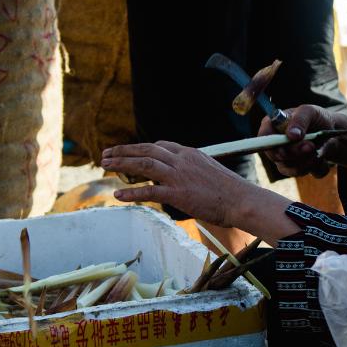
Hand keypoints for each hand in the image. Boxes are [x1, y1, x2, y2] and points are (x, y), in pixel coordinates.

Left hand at [100, 141, 254, 227]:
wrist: (241, 200)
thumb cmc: (230, 190)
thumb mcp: (209, 171)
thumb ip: (193, 170)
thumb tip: (184, 177)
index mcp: (189, 153)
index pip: (160, 146)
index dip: (140, 148)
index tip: (127, 152)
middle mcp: (181, 160)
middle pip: (146, 150)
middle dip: (123, 151)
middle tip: (105, 155)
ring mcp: (179, 176)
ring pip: (144, 165)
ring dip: (122, 164)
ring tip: (105, 165)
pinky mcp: (178, 194)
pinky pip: (149, 191)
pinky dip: (132, 192)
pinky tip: (118, 195)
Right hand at [259, 105, 346, 176]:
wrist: (334, 133)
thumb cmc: (317, 118)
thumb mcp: (310, 111)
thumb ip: (300, 120)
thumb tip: (291, 135)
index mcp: (272, 127)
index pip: (262, 139)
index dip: (273, 144)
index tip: (290, 141)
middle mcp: (275, 145)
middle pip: (277, 156)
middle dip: (296, 152)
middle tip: (311, 145)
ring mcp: (285, 160)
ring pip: (290, 169)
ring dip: (308, 161)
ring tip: (319, 150)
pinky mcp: (298, 170)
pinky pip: (307, 173)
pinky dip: (318, 166)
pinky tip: (322, 155)